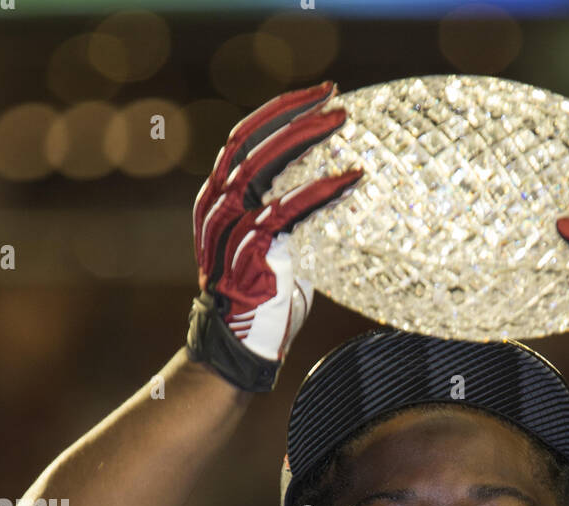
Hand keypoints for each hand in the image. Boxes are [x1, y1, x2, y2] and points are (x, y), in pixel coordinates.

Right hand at [186, 81, 361, 392]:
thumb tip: (336, 192)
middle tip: (336, 98)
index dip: (280, 111)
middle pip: (252, 142)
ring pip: (264, 167)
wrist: (240, 347)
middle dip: (296, 114)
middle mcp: (217, 206)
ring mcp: (230, 228)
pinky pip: (287, 212)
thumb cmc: (265, 300)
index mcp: (218, 198)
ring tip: (342, 124)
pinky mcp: (251, 252)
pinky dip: (321, 191)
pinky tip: (351, 178)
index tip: (318, 95)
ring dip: (307, 140)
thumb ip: (290, 216)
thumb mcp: (275, 246)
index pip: (244, 138)